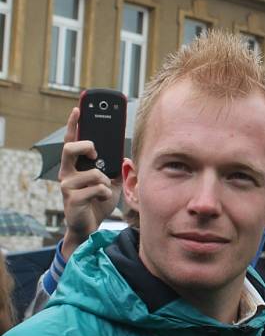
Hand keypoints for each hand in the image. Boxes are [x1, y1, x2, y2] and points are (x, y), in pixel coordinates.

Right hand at [58, 107, 122, 258]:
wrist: (90, 226)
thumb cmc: (98, 200)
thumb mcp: (111, 181)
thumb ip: (116, 167)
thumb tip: (126, 155)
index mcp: (76, 166)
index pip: (71, 140)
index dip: (73, 124)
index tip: (79, 109)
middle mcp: (67, 173)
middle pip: (69, 149)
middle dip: (85, 146)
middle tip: (96, 152)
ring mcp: (67, 187)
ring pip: (91, 173)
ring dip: (104, 180)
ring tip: (104, 188)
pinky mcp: (72, 200)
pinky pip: (96, 188)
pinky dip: (105, 192)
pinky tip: (102, 197)